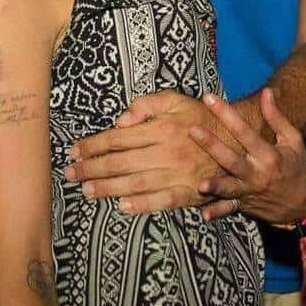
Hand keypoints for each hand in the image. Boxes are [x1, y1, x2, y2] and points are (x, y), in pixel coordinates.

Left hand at [66, 90, 238, 212]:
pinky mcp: (187, 192)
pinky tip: (121, 206)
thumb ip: (146, 104)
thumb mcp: (175, 99)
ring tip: (86, 190)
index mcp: (161, 127)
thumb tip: (120, 120)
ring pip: (134, 184)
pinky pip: (160, 202)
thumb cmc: (200, 116)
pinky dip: (140, 206)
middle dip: (90, 168)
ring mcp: (177, 174)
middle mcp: (166, 152)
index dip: (92, 145)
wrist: (235, 139)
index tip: (74, 150)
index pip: (117, 138)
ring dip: (106, 188)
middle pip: (119, 163)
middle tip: (70, 173)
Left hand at [191, 88, 305, 224]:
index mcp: (270, 155)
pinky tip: (204, 214)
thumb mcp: (293, 140)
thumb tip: (266, 91)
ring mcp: (250, 192)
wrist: (301, 204)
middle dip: (212, 145)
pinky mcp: (244, 205)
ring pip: (229, 188)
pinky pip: (229, 210)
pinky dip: (218, 212)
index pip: (245, 131)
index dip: (226, 113)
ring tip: (200, 184)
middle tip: (193, 130)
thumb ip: (277, 117)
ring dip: (215, 186)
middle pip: (232, 158)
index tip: (209, 98)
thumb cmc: (296, 167)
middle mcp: (258, 174)